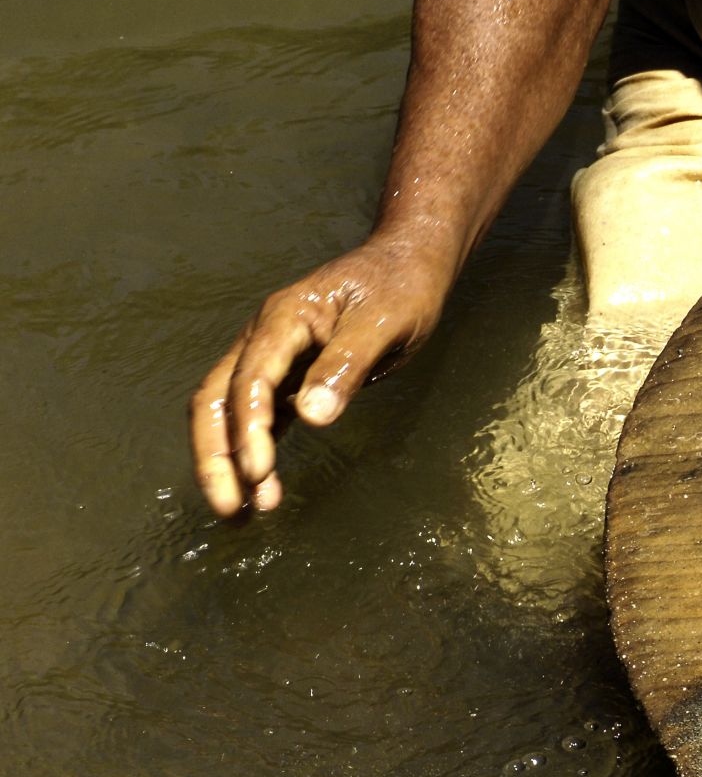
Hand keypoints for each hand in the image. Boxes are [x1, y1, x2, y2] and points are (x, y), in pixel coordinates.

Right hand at [189, 236, 453, 515]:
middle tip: (230, 509)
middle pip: (217, 399)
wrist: (409, 264)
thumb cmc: (399, 287)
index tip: (257, 472)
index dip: (248, 427)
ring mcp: (273, 359)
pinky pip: (259, 419)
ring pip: (230, 413)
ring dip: (230, 461)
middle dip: (216, 455)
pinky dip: (256, 453)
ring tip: (243, 512)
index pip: (250, 378)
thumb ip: (346, 366)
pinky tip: (264, 490)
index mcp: (283, 319)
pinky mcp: (289, 378)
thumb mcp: (382, 323)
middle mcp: (265, 339)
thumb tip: (311, 415)